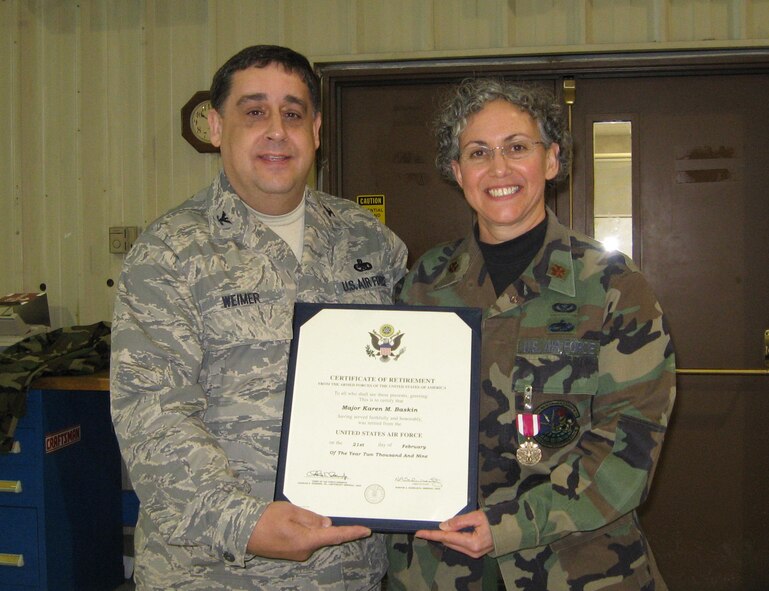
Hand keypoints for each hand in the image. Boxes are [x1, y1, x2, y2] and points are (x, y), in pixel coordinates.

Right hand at [246, 501, 371, 560]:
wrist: (243, 531)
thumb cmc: (266, 519)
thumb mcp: (291, 511)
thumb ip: (311, 518)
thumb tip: (327, 523)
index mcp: (306, 541)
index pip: (335, 536)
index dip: (352, 533)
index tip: (366, 530)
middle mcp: (304, 550)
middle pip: (324, 536)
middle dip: (326, 524)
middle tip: (318, 510)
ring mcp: (297, 553)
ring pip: (313, 536)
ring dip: (311, 526)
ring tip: (295, 514)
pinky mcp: (291, 551)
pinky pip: (304, 539)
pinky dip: (304, 530)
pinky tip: (292, 520)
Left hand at [414, 509, 493, 558]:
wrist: (512, 528)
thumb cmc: (496, 520)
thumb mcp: (477, 516)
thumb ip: (459, 521)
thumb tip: (443, 526)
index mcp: (472, 543)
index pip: (446, 538)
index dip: (432, 535)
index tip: (419, 533)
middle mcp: (472, 551)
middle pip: (448, 542)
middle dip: (436, 536)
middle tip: (424, 529)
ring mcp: (474, 553)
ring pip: (453, 544)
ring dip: (444, 537)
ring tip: (434, 530)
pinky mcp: (476, 551)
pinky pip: (459, 545)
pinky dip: (452, 538)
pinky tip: (448, 532)